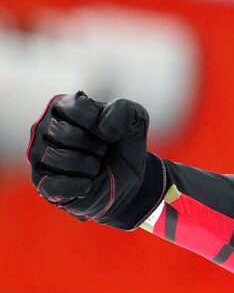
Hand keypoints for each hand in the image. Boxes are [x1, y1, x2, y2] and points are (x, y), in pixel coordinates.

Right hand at [27, 92, 162, 229]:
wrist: (128, 179)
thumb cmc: (122, 145)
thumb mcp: (135, 119)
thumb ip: (124, 110)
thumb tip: (104, 128)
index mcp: (62, 107)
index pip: (76, 108)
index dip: (101, 125)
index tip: (109, 134)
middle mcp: (44, 127)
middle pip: (65, 133)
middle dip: (95, 147)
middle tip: (102, 152)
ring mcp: (39, 155)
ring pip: (59, 158)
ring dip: (89, 166)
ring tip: (94, 166)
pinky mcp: (41, 182)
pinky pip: (55, 184)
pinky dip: (81, 186)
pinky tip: (88, 183)